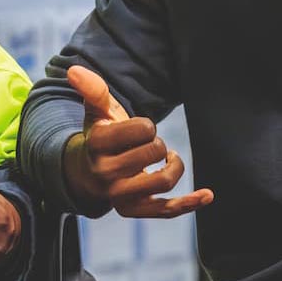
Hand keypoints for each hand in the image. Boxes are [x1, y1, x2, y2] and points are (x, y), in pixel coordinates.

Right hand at [61, 66, 211, 218]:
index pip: (142, 129)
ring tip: (168, 158)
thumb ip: (93, 91)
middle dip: (158, 143)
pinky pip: (165, 210)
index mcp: (96, 145)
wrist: (87, 173)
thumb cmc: (100, 137)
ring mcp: (119, 195)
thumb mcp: (97, 113)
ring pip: (162, 181)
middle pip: (154, 152)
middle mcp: (105, 173)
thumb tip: (74, 69)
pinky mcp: (133, 210)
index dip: (147, 126)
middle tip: (149, 144)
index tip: (140, 129)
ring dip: (174, 166)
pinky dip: (188, 203)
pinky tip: (207, 195)